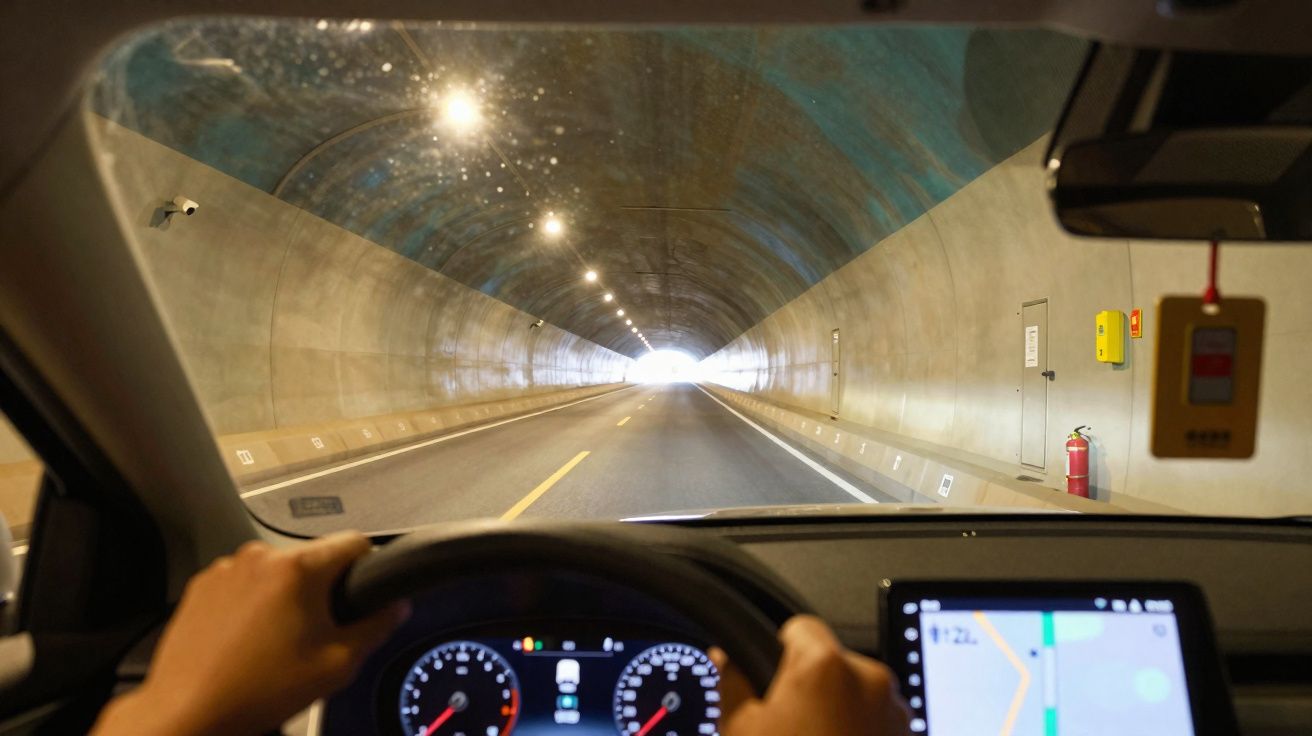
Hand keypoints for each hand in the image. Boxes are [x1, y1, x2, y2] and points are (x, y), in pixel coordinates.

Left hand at [92, 532, 408, 735]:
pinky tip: (246, 640)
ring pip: (276, 572)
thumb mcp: (336, 665)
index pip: (355, 542)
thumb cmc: (256, 690)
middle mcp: (260, 557)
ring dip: (283, 595)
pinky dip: (250, 604)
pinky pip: (242, 584)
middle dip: (320, 590)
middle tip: (315, 634)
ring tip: (275, 642)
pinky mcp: (202, 585)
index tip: (363, 589)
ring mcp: (226, 569)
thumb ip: (376, 627)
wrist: (189, 711)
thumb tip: (395, 607)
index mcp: (299, 569)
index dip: (368, 566)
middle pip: (312, 560)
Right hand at [712, 615, 910, 735]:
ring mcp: (896, 714)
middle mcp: (871, 681)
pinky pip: (876, 723)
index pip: (799, 627)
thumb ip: (732, 683)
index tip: (769, 676)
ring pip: (856, 695)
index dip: (777, 651)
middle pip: (831, 664)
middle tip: (785, 727)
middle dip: (809, 688)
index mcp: (825, 667)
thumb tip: (727, 658)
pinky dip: (858, 734)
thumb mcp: (740, 731)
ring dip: (837, 713)